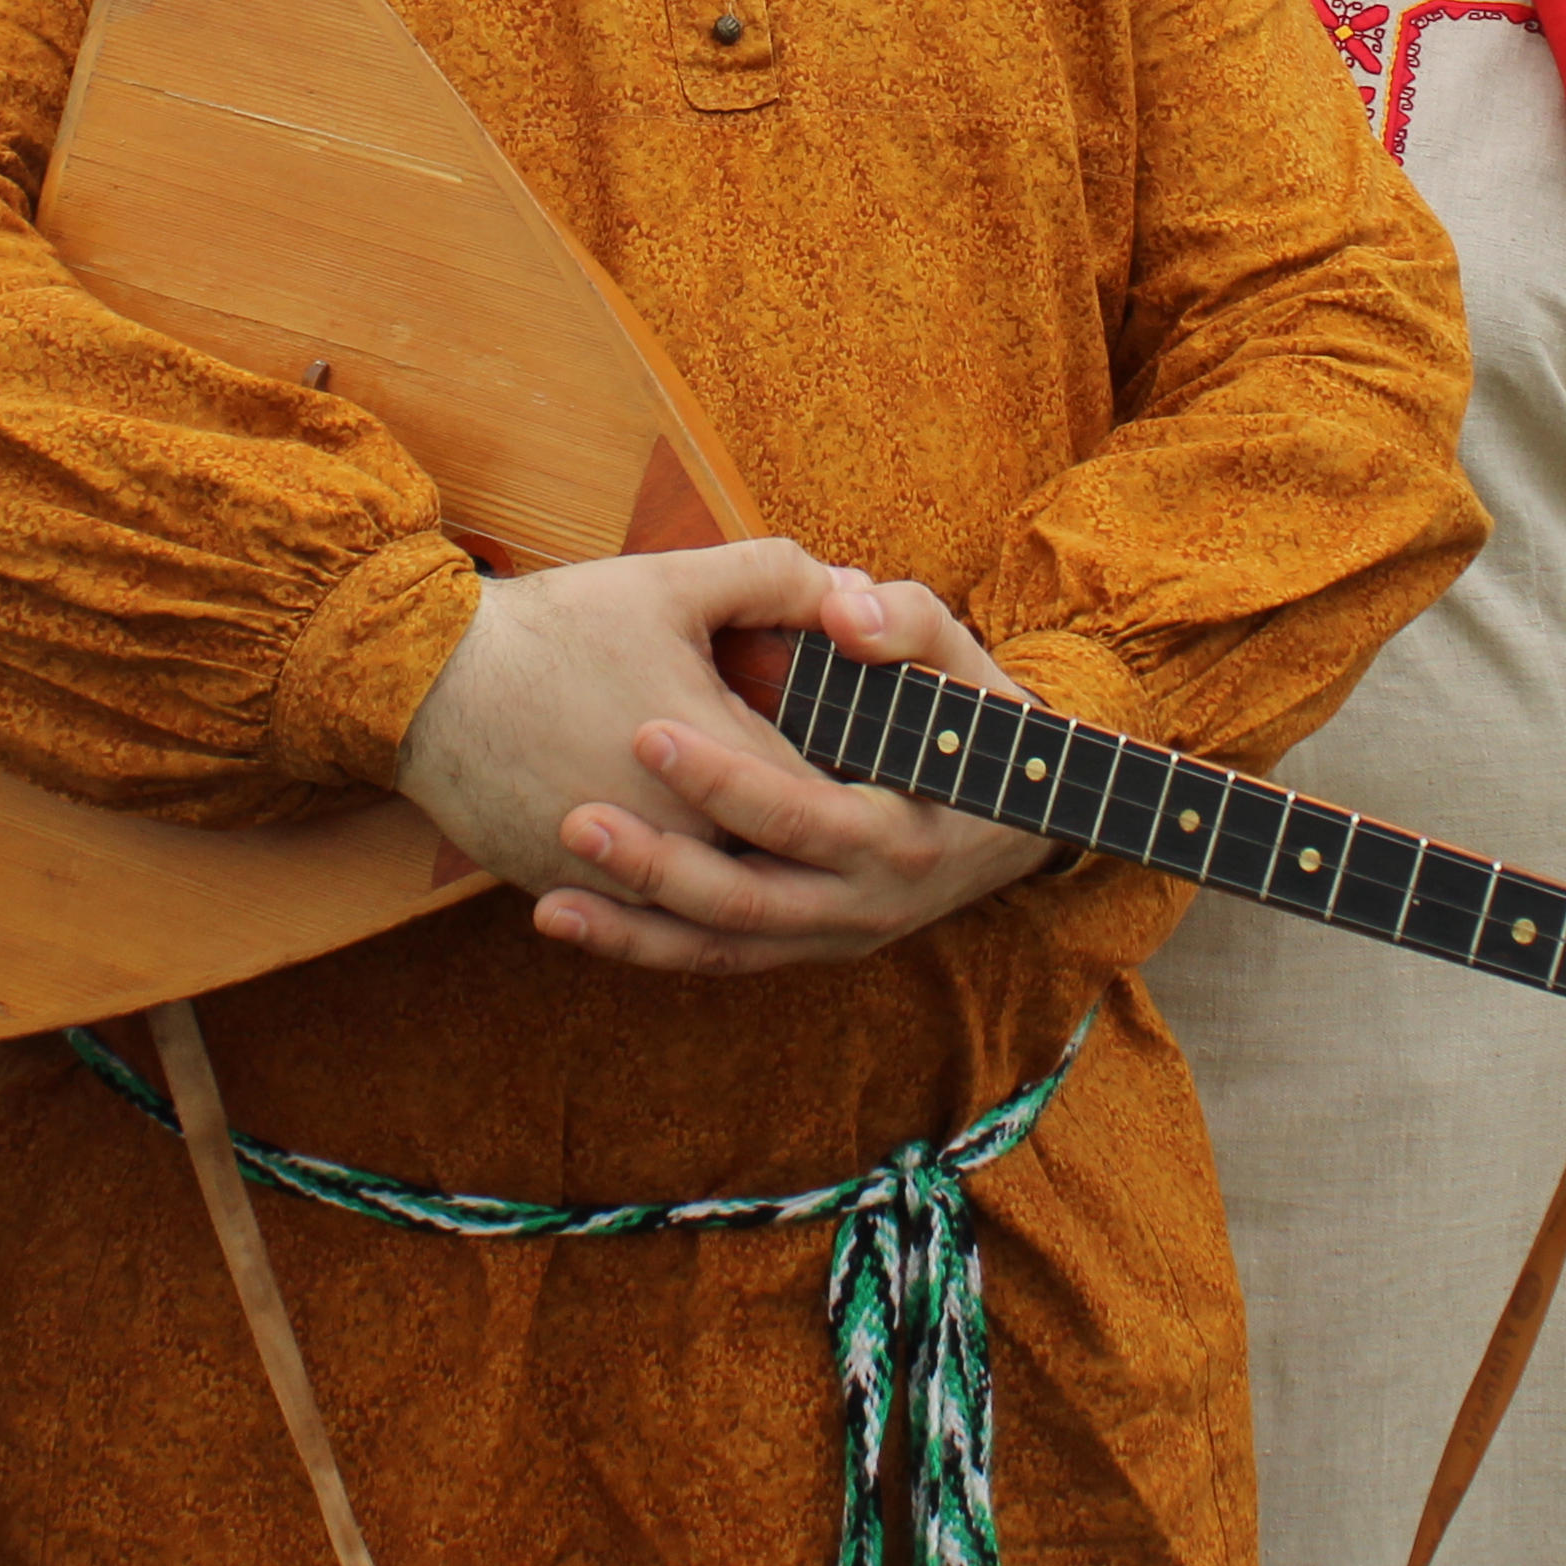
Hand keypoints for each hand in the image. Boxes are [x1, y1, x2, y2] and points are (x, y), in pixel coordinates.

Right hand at [394, 535, 847, 899]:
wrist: (426, 684)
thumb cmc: (553, 629)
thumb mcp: (670, 584)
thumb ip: (772, 577)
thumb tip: (848, 586)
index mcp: (719, 761)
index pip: (818, 795)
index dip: (849, 783)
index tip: (874, 776)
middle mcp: (680, 834)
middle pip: (774, 858)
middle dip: (801, 840)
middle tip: (836, 827)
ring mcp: (622, 876)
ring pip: (710, 896)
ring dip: (736, 872)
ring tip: (763, 849)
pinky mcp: (575, 894)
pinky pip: (641, 912)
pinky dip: (665, 891)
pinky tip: (683, 866)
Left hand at [528, 568, 1057, 979]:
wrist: (1014, 819)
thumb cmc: (974, 724)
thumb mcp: (960, 660)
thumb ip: (907, 623)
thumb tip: (843, 608)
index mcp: (899, 832)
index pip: (802, 816)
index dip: (726, 780)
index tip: (647, 732)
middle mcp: (863, 903)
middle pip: (748, 901)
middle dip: (657, 865)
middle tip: (576, 820)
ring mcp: (830, 935)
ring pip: (722, 948)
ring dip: (634, 929)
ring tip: (551, 900)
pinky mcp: (801, 946)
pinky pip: (716, 958)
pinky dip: (644, 945)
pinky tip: (570, 920)